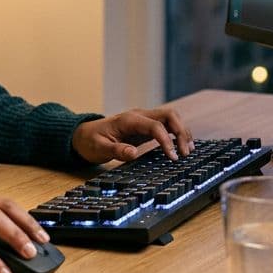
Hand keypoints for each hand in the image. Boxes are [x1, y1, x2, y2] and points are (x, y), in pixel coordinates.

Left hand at [71, 107, 194, 163]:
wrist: (84, 135)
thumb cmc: (91, 142)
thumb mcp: (99, 149)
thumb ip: (116, 150)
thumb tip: (133, 153)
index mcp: (129, 120)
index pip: (155, 126)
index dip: (167, 141)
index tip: (173, 157)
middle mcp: (139, 115)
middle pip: (169, 115)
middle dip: (182, 131)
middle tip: (186, 153)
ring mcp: (144, 119)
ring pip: (171, 118)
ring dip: (182, 131)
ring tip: (188, 151)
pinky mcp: (146, 126)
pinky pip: (167, 125)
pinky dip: (177, 133)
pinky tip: (181, 146)